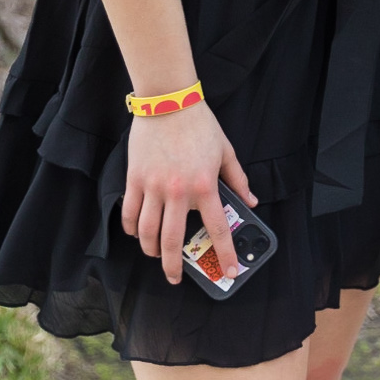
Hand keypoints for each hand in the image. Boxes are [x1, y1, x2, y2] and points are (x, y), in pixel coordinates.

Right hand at [120, 100, 257, 284]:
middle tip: (177, 278)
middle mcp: (178, 192)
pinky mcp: (134, 180)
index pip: (217, 228)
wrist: (168, 102)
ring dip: (150, 251)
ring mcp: (153, 187)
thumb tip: (250, 201)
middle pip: (173, 241)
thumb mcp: (225, 151)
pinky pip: (129, 213)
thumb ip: (237, 179)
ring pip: (147, 232)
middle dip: (174, 266)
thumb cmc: (199, 125)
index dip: (225, 253)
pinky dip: (131, 229)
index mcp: (205, 185)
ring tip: (155, 257)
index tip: (230, 271)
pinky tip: (137, 234)